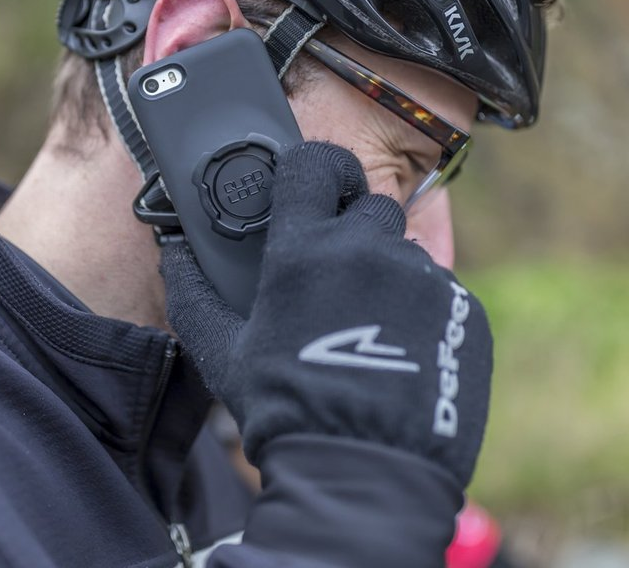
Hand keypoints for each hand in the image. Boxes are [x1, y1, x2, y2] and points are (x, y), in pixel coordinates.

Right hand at [161, 142, 491, 487]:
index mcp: (305, 249)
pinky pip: (437, 291)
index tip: (310, 185)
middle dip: (349, 230)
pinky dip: (418, 309)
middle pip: (367, 205)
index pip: (314, 162)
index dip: (312, 166)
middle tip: (331, 277)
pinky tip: (397, 352)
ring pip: (402, 251)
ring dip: (384, 273)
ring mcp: (423, 279)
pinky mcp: (464, 311)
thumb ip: (193, 291)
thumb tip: (171, 252)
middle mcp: (369, 249)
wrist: (362, 473)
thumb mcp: (222, 352)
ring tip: (364, 327)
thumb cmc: (284, 409)